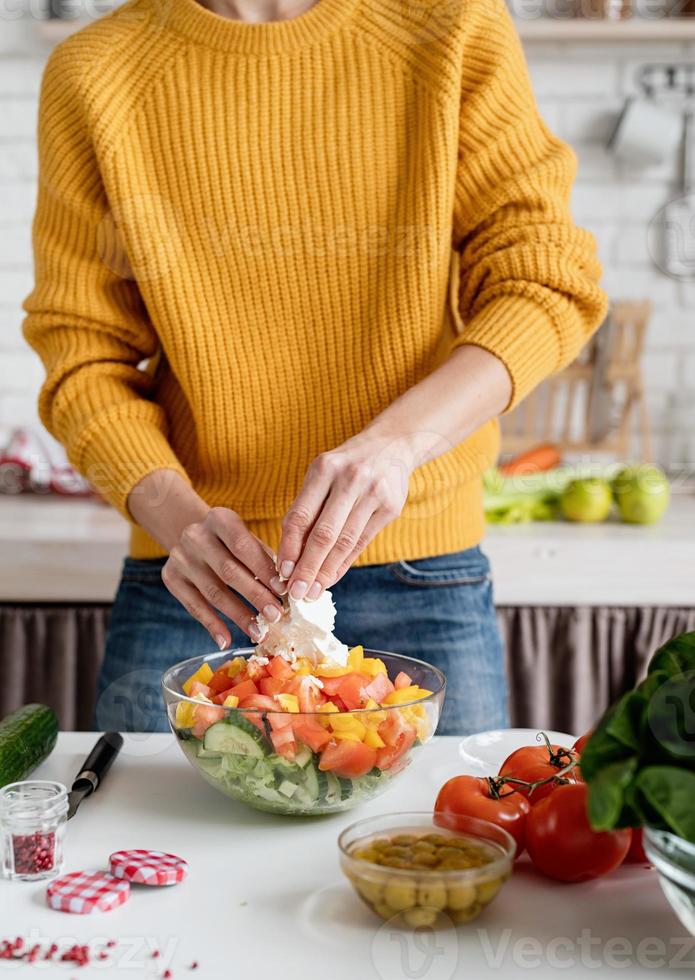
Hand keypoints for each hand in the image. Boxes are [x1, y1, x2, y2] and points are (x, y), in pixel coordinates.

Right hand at [162, 507, 284, 648]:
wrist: (192, 536)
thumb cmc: (231, 541)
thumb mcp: (247, 538)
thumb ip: (265, 558)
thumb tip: (288, 589)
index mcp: (219, 519)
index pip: (243, 545)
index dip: (264, 569)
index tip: (283, 591)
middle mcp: (196, 536)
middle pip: (228, 571)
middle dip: (255, 596)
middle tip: (275, 616)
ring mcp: (181, 558)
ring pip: (213, 592)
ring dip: (238, 615)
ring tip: (257, 632)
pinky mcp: (171, 578)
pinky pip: (193, 606)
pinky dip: (212, 625)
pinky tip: (226, 640)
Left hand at [277, 434, 411, 600]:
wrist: (393, 444)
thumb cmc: (346, 465)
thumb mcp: (322, 474)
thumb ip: (307, 508)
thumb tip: (290, 555)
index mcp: (324, 468)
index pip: (301, 516)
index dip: (289, 547)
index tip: (281, 572)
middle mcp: (350, 479)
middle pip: (324, 534)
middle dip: (307, 567)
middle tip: (296, 592)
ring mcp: (374, 493)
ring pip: (345, 542)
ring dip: (327, 571)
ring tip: (313, 591)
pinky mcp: (391, 507)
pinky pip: (362, 542)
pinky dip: (345, 563)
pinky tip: (332, 577)